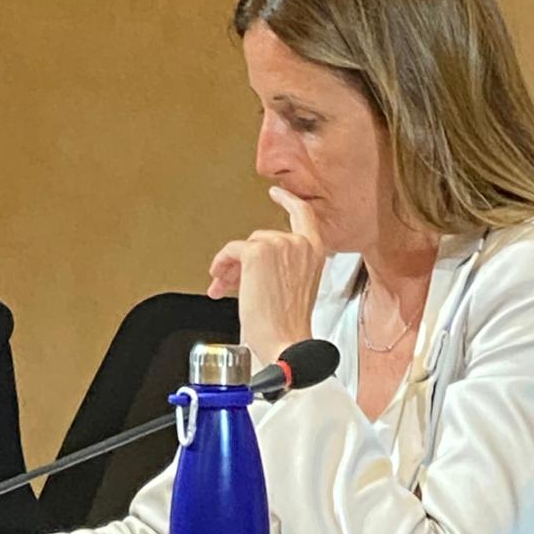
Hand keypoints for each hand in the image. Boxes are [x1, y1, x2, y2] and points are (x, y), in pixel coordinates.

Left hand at [206, 186, 327, 365]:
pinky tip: (219, 280)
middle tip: (231, 280)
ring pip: (244, 246)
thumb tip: (250, 265)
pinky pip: (230, 251)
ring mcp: (279, 245)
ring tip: (224, 286)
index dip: (287, 200)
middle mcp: (300, 243)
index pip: (303, 214)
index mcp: (315, 251)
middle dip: (243, 260)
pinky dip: (220, 265)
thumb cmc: (289, 325)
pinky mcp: (257, 252)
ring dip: (230, 267)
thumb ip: (283, 267)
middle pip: (262, 238)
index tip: (277, 192)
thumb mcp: (295, 288)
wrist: (285, 341)